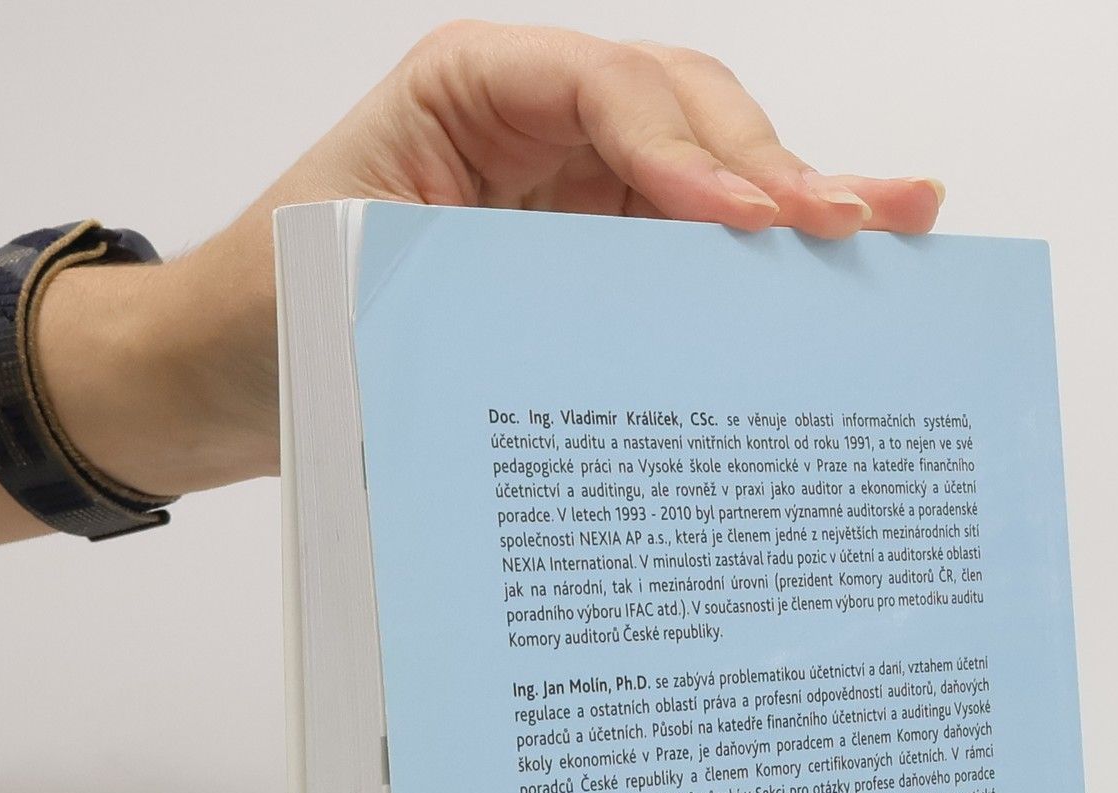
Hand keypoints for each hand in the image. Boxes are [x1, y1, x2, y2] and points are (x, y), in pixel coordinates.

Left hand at [43, 23, 944, 497]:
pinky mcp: (582, 260)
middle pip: (685, 118)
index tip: (751, 219)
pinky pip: (681, 250)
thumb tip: (596, 326)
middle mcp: (531, 124)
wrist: (217, 378)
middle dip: (772, 171)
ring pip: (704, 179)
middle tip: (852, 226)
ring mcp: (566, 190)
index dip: (690, 149)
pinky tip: (841, 258)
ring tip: (899, 226)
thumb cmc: (259, 316)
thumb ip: (469, 279)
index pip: (611, 92)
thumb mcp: (347, 280)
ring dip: (795, 206)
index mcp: (469, 90)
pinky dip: (754, 264)